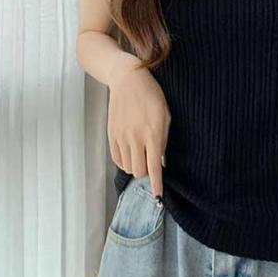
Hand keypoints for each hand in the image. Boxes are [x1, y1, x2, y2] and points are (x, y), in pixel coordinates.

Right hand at [107, 53, 170, 198]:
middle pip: (139, 171)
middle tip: (151, 164)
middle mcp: (135, 138)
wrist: (127, 79)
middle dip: (147, 173)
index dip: (156, 184)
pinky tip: (131, 154)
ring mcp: (121, 137)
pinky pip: (117, 159)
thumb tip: (160, 159)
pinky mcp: (111, 134)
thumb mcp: (166, 116)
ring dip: (136, 167)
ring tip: (141, 157)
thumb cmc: (152, 96)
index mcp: (152, 134)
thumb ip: (163, 139)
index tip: (158, 196)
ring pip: (128, 167)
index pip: (155, 167)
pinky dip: (125, 162)